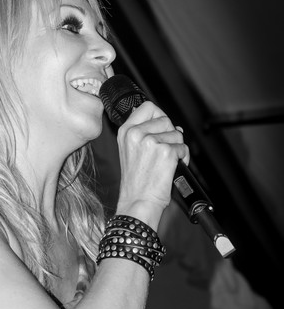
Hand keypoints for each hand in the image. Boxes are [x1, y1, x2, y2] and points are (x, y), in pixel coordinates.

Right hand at [117, 101, 188, 217]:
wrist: (138, 201)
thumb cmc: (136, 182)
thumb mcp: (131, 152)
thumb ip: (147, 134)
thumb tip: (174, 127)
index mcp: (126, 132)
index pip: (148, 107)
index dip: (159, 116)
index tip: (160, 127)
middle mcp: (136, 134)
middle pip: (166, 119)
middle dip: (170, 135)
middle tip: (161, 152)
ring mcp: (151, 142)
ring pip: (177, 134)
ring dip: (177, 148)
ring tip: (164, 163)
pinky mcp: (166, 152)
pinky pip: (183, 148)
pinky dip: (182, 159)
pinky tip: (170, 169)